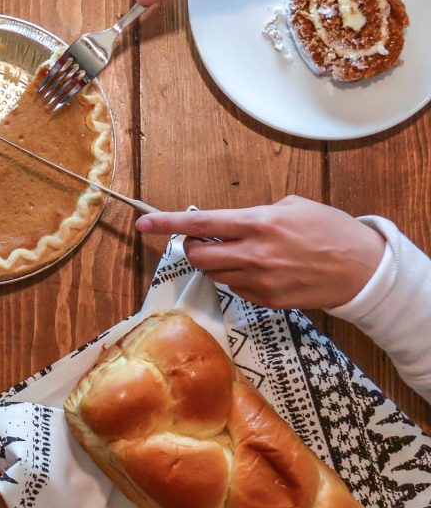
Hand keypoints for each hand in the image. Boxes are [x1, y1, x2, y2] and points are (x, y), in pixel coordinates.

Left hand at [135, 196, 385, 309]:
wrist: (362, 269)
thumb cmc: (330, 230)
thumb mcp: (293, 206)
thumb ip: (255, 214)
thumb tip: (230, 224)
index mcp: (258, 223)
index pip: (201, 224)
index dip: (168, 224)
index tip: (144, 224)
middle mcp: (253, 254)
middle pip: (198, 257)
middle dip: (194, 248)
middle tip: (203, 242)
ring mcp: (259, 281)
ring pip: (213, 274)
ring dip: (216, 264)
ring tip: (240, 254)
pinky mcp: (266, 300)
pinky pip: (234, 289)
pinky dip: (236, 278)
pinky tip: (259, 270)